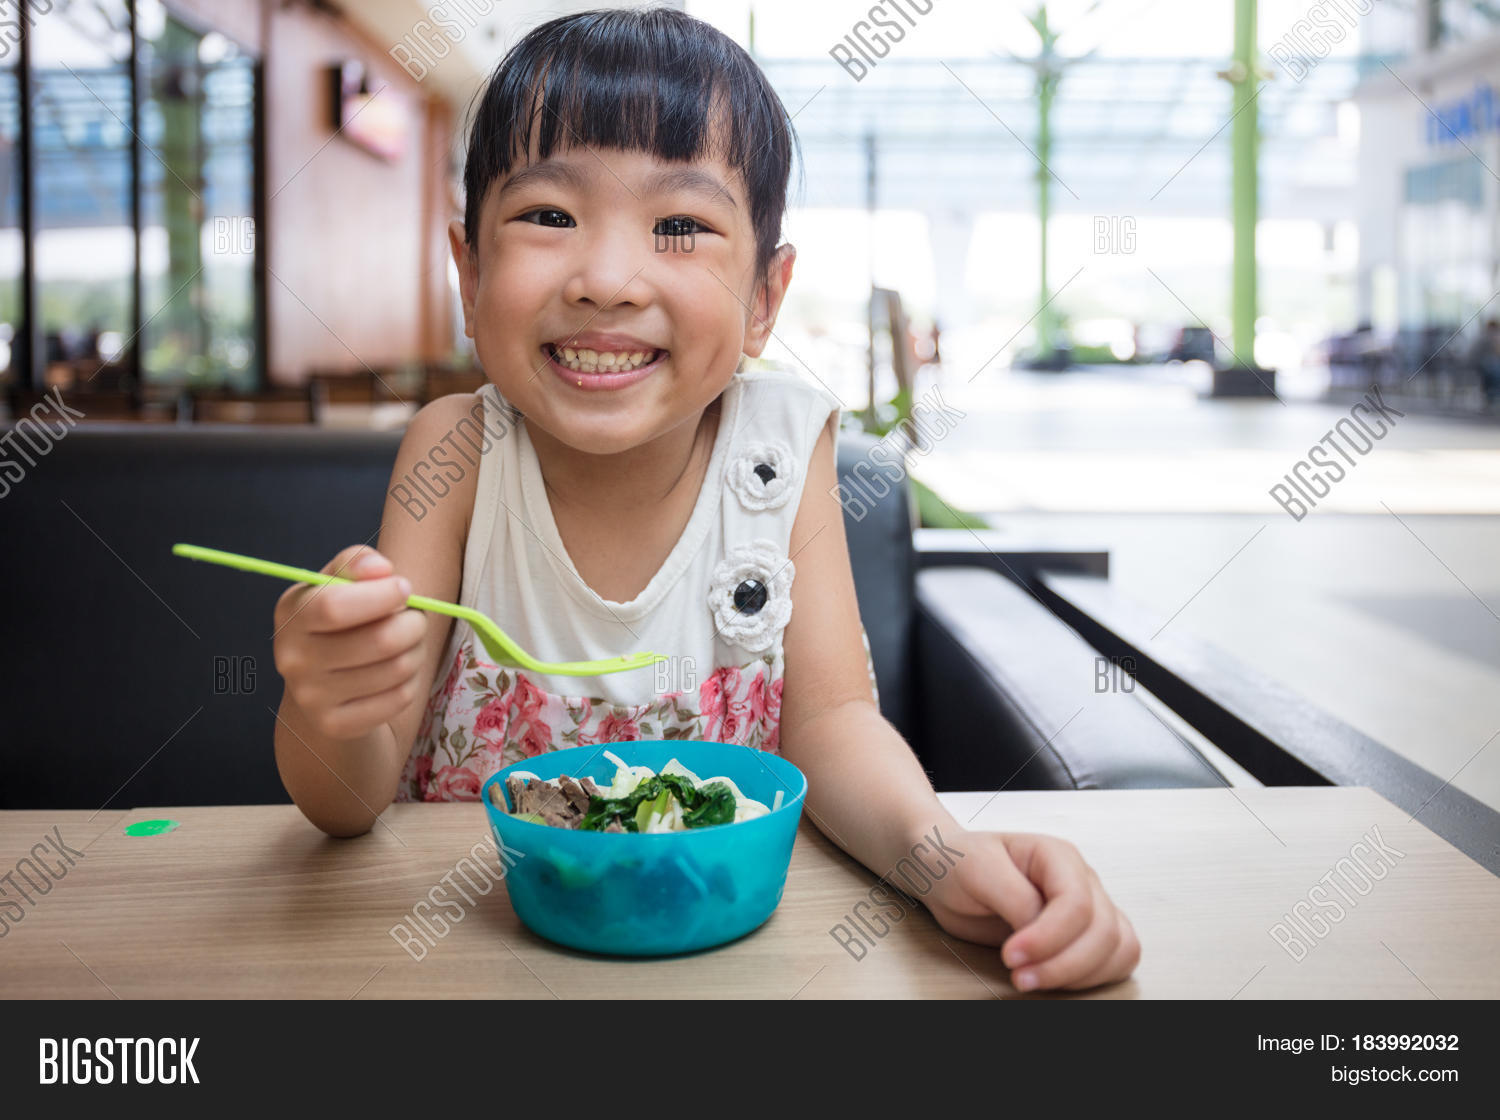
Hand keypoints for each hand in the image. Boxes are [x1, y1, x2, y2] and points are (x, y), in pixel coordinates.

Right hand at [272, 546, 427, 740]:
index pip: (334, 607)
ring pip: (397, 669)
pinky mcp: (336, 724)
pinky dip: (411, 682)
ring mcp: (311, 697)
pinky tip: (398, 673)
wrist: (321, 683)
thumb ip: (357, 563)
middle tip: (416, 619)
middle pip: (379, 641)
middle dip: (413, 624)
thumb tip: (382, 569)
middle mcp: (292, 659)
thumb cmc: (339, 621)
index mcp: (291, 614)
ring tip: (408, 644)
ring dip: (417, 651)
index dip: (381, 596)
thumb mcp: (339, 582)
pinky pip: (398, 699)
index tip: (403, 589)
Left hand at [923, 830, 1139, 992]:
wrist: (947, 874)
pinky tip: (1056, 979)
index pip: (1077, 902)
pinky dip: (1094, 977)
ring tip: (1032, 979)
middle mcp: (1080, 879)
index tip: (1011, 956)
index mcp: (1056, 856)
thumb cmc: (960, 862)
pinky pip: (1117, 959)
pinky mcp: (1085, 933)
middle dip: (1063, 964)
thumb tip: (1038, 928)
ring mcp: (1089, 906)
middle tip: (1020, 977)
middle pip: (1102, 931)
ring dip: (1079, 975)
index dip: (1049, 937)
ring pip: (1117, 948)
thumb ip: (1013, 897)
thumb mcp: (977, 870)